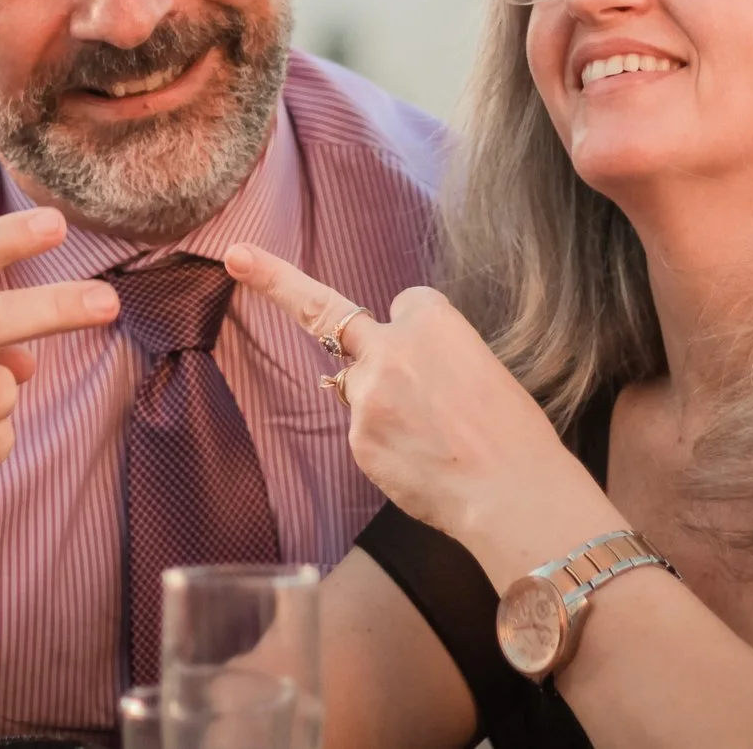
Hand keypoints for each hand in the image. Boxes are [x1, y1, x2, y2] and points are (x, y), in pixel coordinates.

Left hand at [223, 243, 613, 573]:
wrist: (512, 494)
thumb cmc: (514, 436)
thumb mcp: (487, 369)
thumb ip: (436, 355)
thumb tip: (408, 376)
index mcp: (432, 320)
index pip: (406, 305)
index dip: (418, 329)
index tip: (433, 353)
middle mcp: (390, 348)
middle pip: (327, 310)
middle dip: (277, 282)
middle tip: (238, 257)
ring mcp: (366, 395)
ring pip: (359, 389)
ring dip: (384, 407)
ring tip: (437, 445)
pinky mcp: (356, 440)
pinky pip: (363, 433)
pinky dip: (387, 446)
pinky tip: (423, 466)